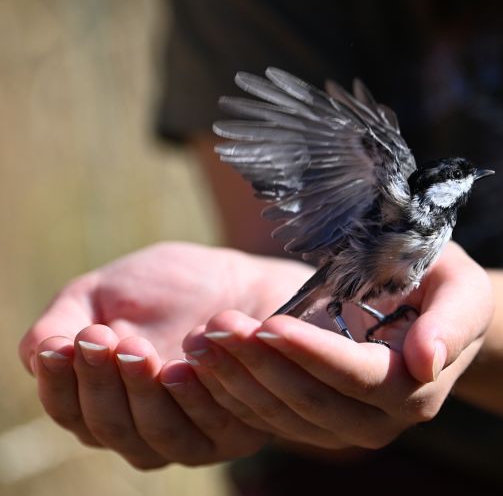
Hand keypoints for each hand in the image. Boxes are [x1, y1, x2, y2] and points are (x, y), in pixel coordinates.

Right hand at [18, 241, 313, 467]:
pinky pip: (210, 427)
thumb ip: (64, 321)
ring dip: (141, 391)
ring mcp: (189, 439)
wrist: (245, 281)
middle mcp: (141, 432)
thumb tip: (39, 352)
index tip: (64, 340)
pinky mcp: (236, 434)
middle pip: (108, 427)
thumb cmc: (169, 286)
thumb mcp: (107, 292)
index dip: (60, 380)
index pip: (69, 410)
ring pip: (157, 434)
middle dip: (100, 382)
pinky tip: (186, 362)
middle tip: (101, 337)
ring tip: (136, 346)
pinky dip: (194, 395)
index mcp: (102, 403)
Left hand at [183, 242, 493, 449]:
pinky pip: (271, 419)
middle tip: (218, 326)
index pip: (357, 377)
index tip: (271, 324)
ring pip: (284, 416)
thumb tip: (428, 360)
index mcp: (416, 388)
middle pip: (312, 402)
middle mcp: (381, 420)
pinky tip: (204, 362)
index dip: (313, 353)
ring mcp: (347, 429)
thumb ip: (452, 321)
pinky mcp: (317, 425)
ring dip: (238, 380)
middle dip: (262, 365)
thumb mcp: (462, 288)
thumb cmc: (445, 287)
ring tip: (202, 339)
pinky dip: (235, 393)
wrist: (435, 315)